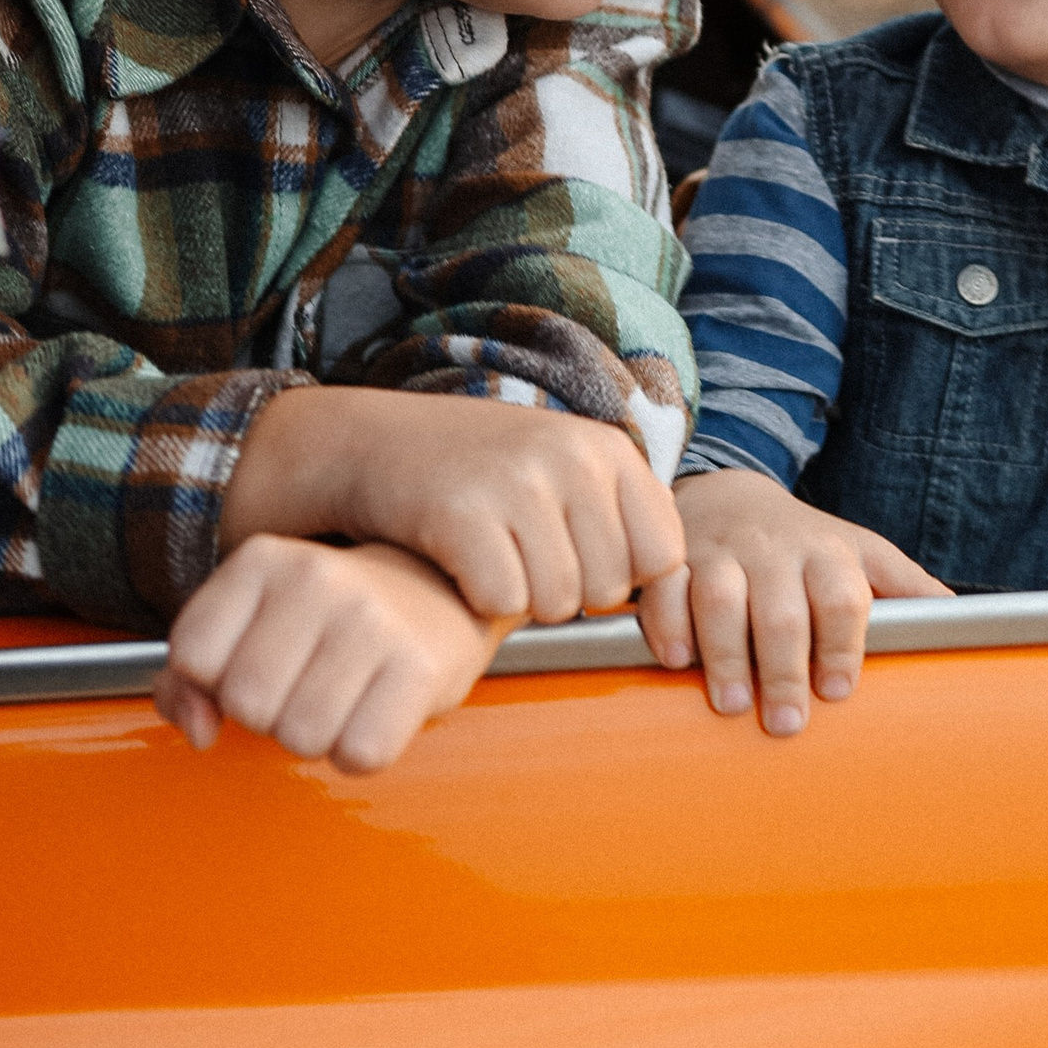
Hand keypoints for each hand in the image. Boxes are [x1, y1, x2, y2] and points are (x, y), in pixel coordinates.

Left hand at [154, 536, 503, 774]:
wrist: (439, 591)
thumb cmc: (331, 616)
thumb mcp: (252, 619)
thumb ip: (191, 675)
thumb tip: (197, 730)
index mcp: (261, 560)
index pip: (192, 655)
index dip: (214, 681)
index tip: (251, 666)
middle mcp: (314, 578)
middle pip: (245, 703)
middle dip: (267, 715)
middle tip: (302, 685)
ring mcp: (370, 620)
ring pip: (300, 737)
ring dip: (315, 738)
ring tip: (339, 697)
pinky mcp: (419, 666)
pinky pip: (360, 755)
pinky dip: (359, 754)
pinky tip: (371, 713)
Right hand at [220, 385, 684, 625]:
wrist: (369, 444)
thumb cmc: (475, 474)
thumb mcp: (559, 471)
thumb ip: (617, 518)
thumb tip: (678, 598)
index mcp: (606, 447)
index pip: (664, 556)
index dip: (620, 577)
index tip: (575, 561)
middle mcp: (571, 456)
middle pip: (607, 590)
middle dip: (564, 594)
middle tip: (517, 555)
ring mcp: (517, 482)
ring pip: (555, 603)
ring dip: (518, 600)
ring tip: (488, 554)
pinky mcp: (462, 514)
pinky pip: (502, 603)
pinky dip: (476, 599)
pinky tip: (456, 559)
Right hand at [637, 470, 946, 733]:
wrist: (730, 494)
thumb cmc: (805, 546)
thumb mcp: (863, 554)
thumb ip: (909, 588)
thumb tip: (970, 622)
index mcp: (828, 554)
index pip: (841, 598)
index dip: (841, 646)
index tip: (837, 691)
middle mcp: (774, 551)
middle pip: (780, 611)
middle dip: (783, 670)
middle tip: (787, 722)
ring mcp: (721, 552)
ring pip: (720, 599)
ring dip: (725, 655)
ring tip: (732, 704)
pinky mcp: (675, 557)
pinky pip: (663, 589)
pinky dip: (665, 625)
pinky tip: (676, 660)